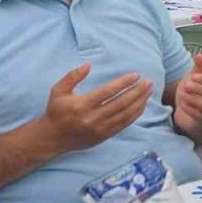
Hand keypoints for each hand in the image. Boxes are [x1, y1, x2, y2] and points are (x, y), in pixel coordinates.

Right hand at [38, 64, 152, 152]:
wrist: (52, 138)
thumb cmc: (56, 111)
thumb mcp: (58, 91)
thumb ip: (72, 76)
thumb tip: (89, 65)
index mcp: (82, 105)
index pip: (108, 92)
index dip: (124, 83)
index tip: (136, 75)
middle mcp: (92, 118)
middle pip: (121, 103)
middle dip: (137, 91)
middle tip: (148, 82)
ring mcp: (100, 128)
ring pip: (126, 114)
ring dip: (140, 102)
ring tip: (149, 91)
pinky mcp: (104, 136)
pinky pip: (124, 124)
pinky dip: (135, 114)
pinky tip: (142, 105)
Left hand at [173, 54, 201, 140]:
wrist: (192, 119)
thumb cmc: (197, 97)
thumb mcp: (197, 82)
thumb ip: (200, 69)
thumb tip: (199, 55)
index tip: (194, 76)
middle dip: (200, 90)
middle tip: (187, 85)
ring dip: (194, 100)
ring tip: (183, 94)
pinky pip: (200, 117)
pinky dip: (191, 110)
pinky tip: (182, 104)